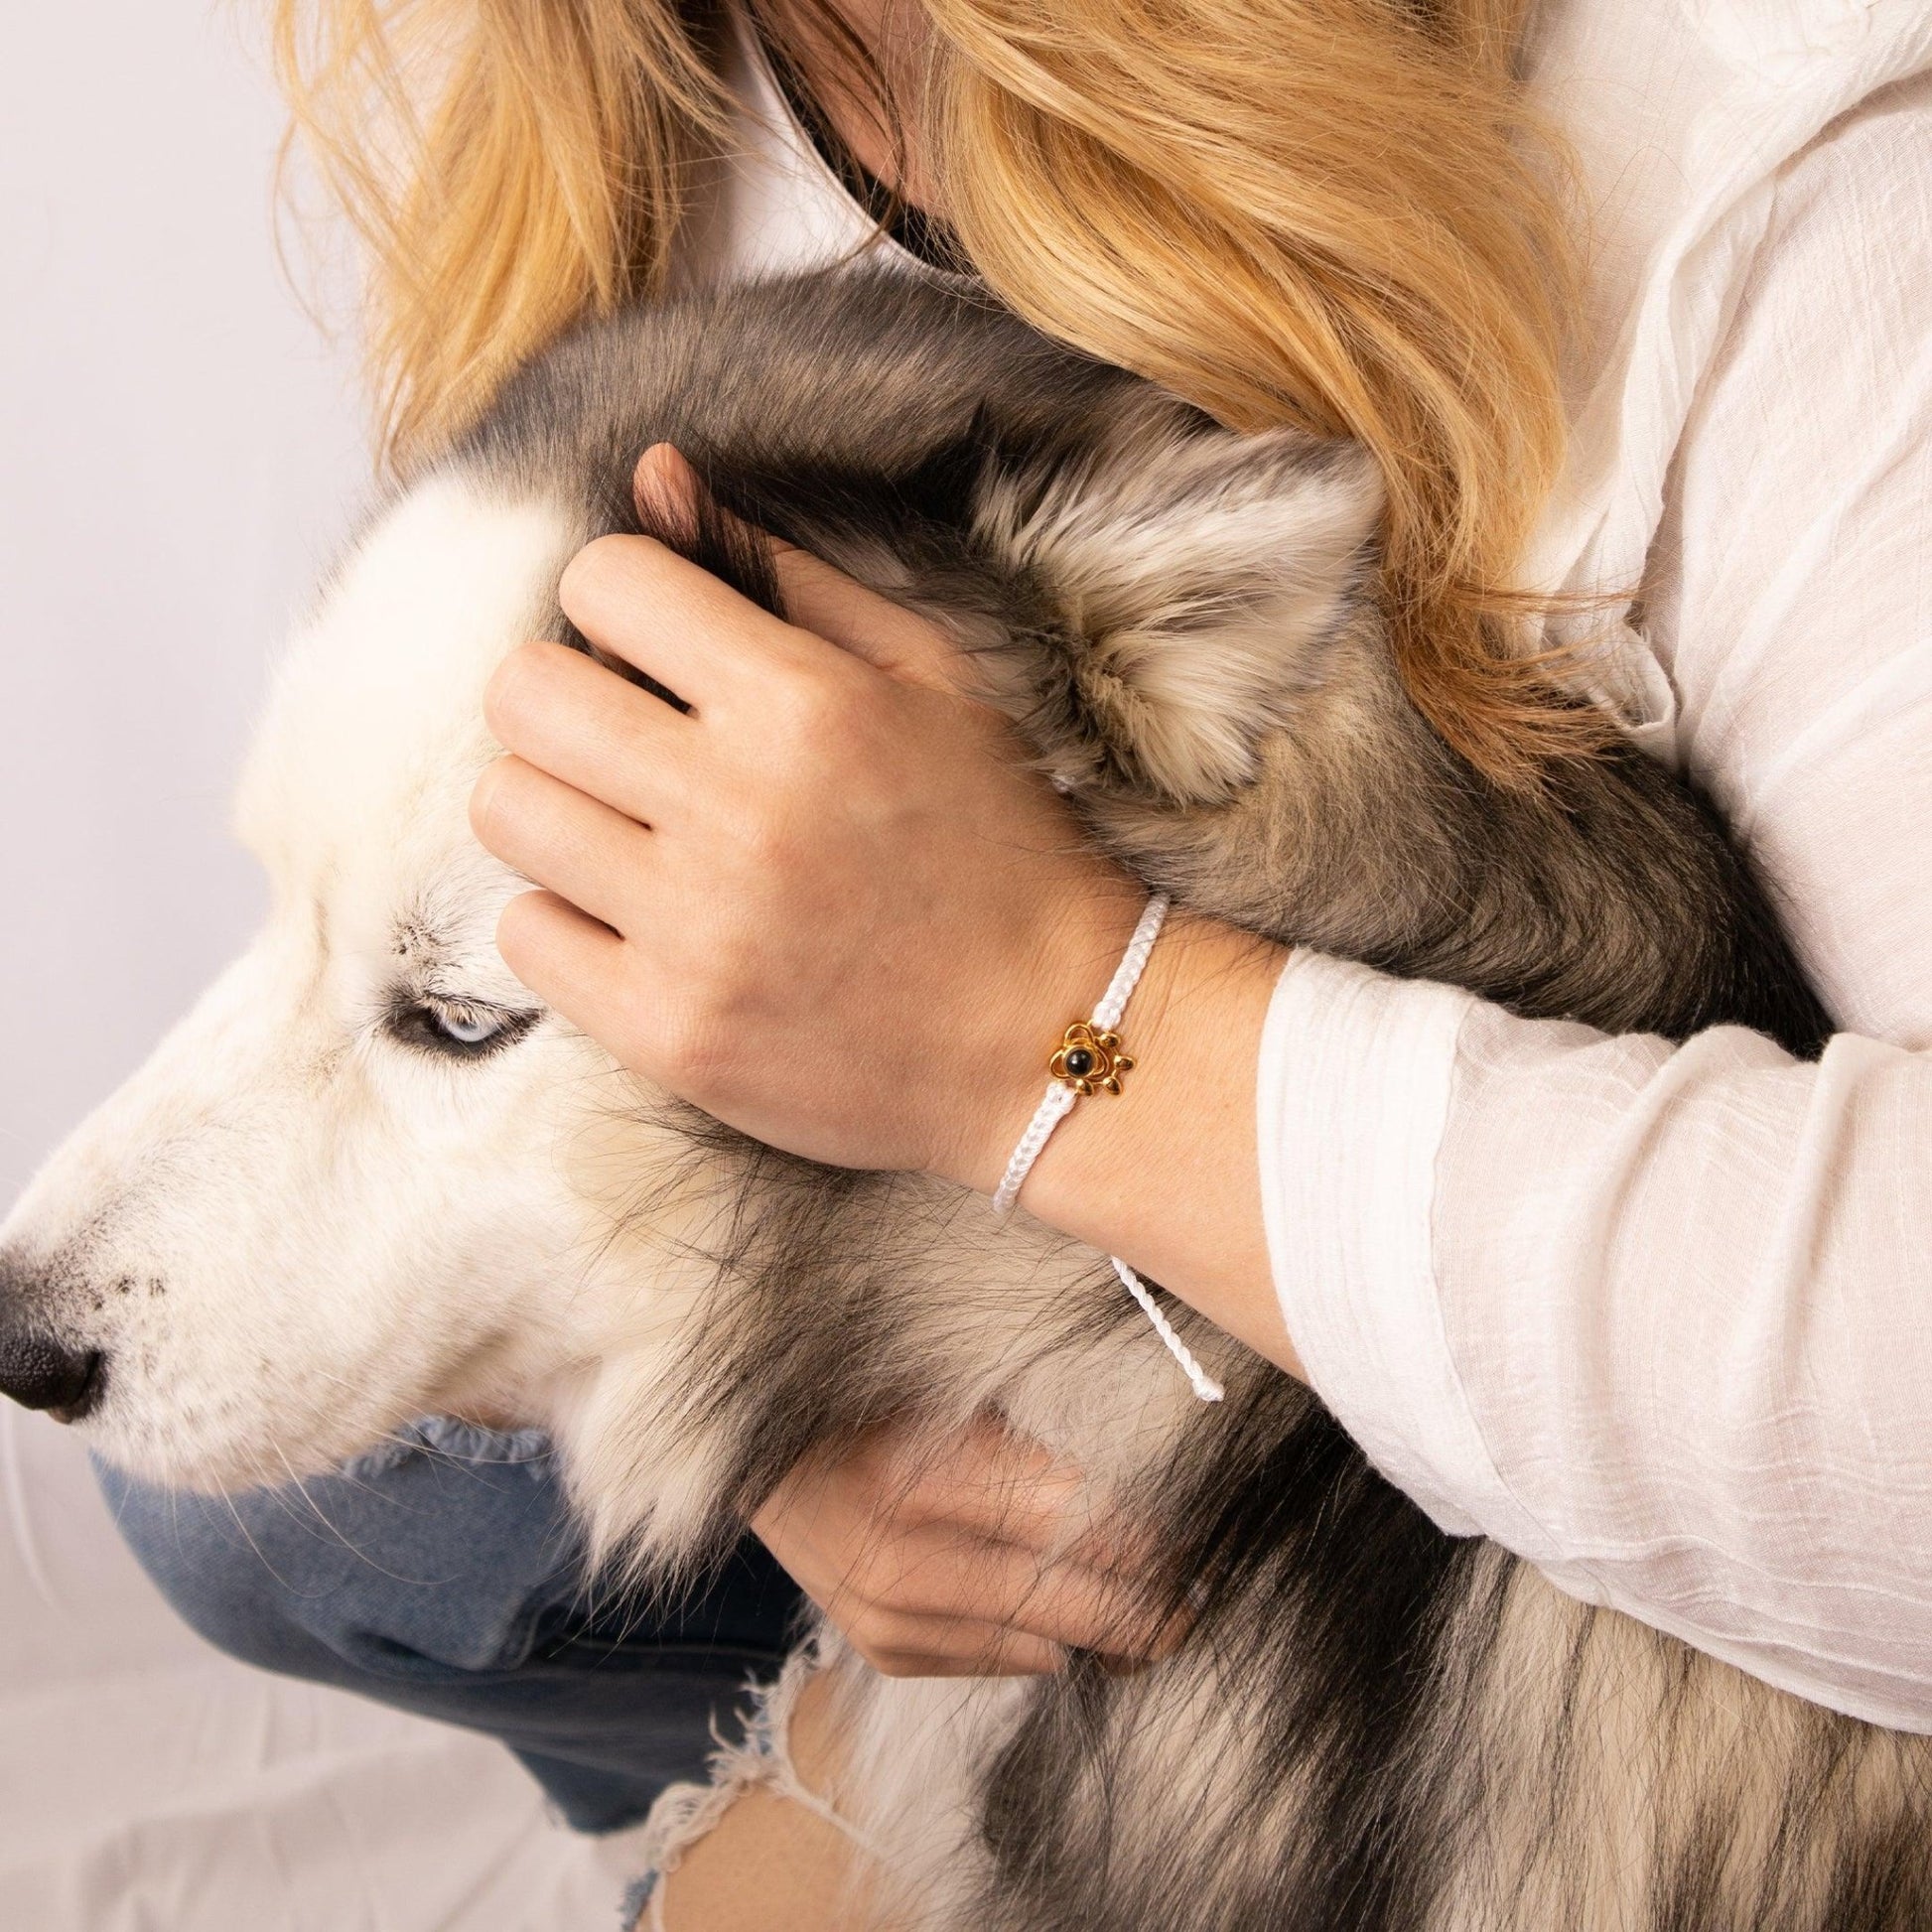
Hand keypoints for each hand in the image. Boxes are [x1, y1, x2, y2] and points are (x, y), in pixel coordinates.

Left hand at [471, 446, 1141, 1190]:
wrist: (1051, 1033)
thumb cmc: (993, 841)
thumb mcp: (927, 679)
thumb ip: (785, 572)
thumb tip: (654, 473)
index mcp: (806, 703)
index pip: (603, 580)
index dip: (623, 603)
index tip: (662, 652)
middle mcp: (740, 809)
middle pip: (523, 693)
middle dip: (566, 700)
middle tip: (631, 744)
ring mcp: (699, 931)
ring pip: (506, 810)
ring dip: (558, 808)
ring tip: (636, 836)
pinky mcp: (671, 1033)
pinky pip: (524, 934)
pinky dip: (568, 919)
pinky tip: (644, 923)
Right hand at [751, 1413, 1176, 1676]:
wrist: (763, 1448)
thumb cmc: (874, 1392)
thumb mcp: (957, 1388)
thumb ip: (1045, 1434)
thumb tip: (1157, 1483)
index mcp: (932, 1476)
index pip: (1090, 1530)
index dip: (1163, 1540)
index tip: (1205, 1534)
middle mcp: (910, 1562)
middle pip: (1083, 1606)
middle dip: (1157, 1604)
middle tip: (1199, 1588)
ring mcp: (894, 1619)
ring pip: (1053, 1649)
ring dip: (1108, 1627)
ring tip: (1149, 1602)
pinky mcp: (886, 1650)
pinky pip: (1004, 1662)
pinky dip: (1043, 1636)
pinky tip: (1060, 1605)